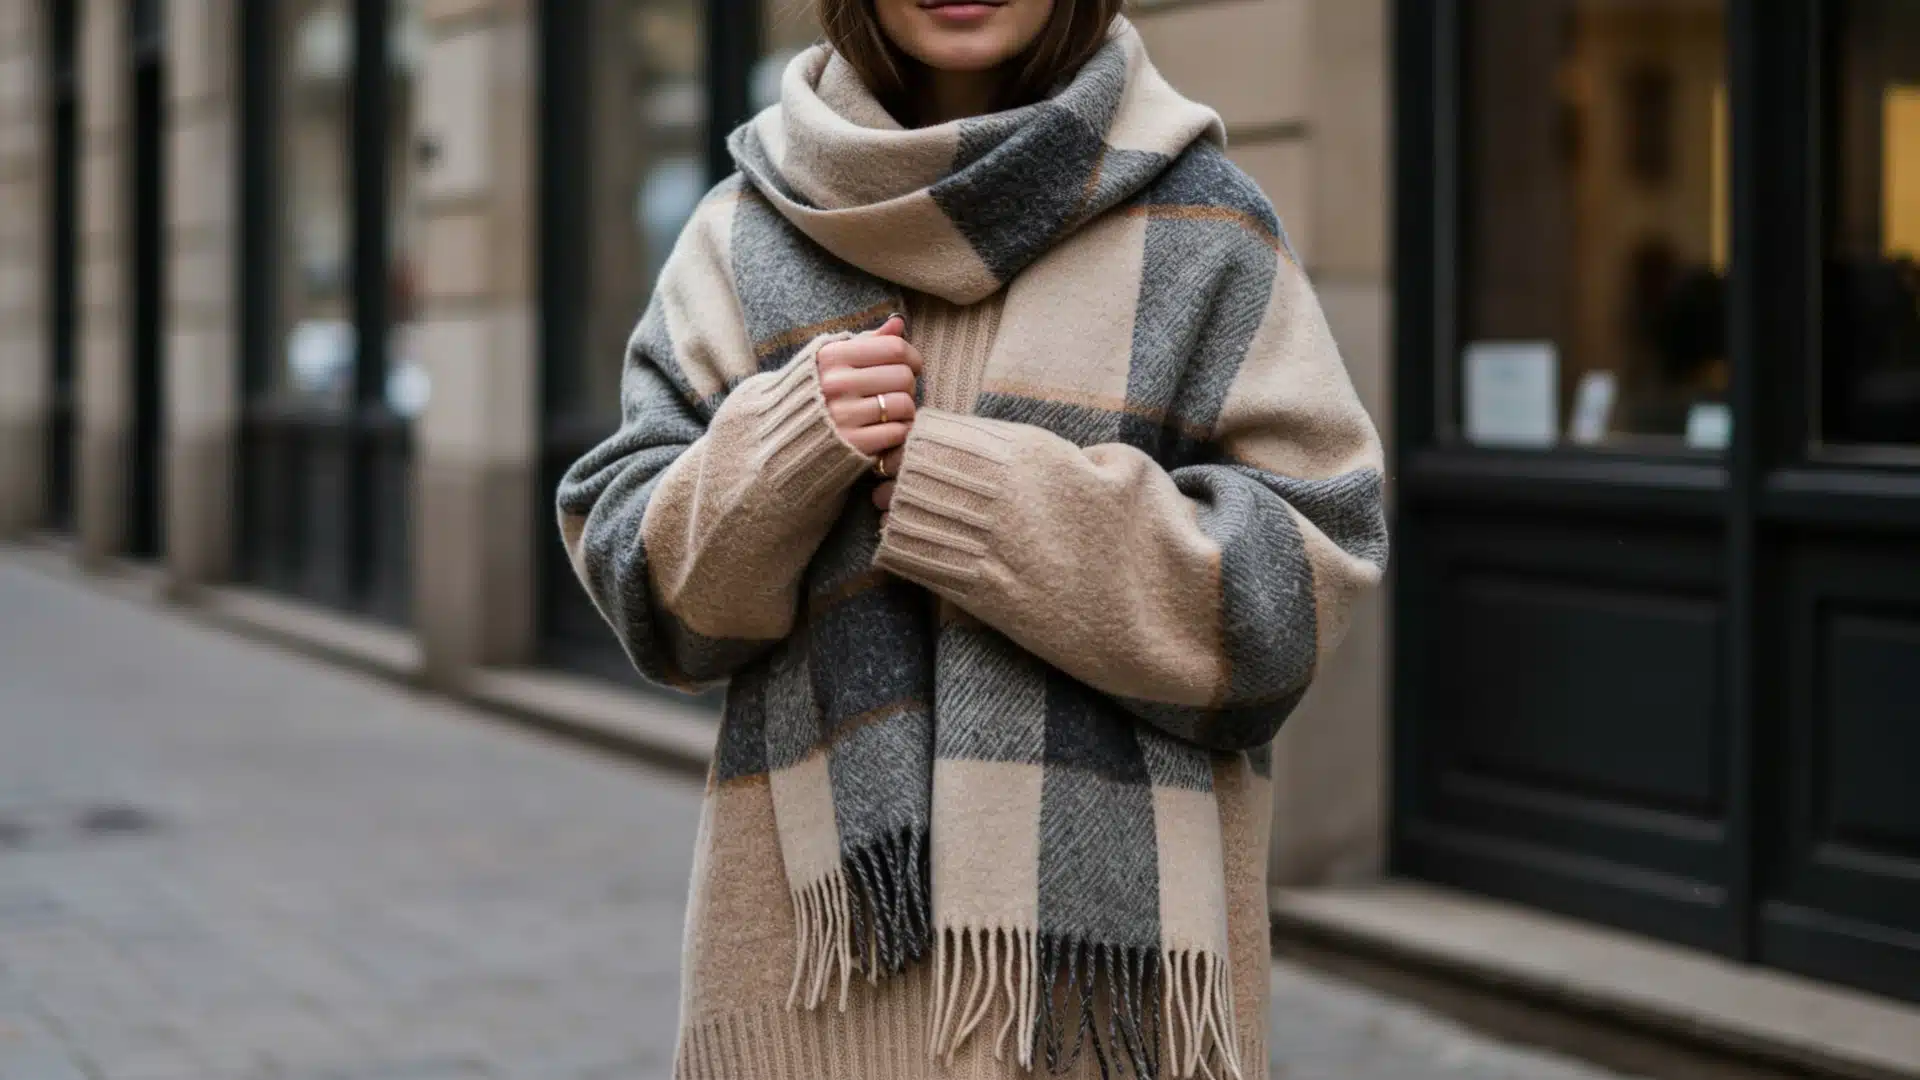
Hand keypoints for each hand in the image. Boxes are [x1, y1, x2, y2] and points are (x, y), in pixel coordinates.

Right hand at [817, 315, 916, 507]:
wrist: (782, 436)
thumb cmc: (817, 391)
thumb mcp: (833, 359)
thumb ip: (867, 341)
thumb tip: (898, 322)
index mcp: (832, 356)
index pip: (894, 348)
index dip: (912, 357)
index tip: (911, 365)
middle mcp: (835, 384)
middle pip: (903, 376)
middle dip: (908, 384)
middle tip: (896, 392)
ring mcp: (843, 416)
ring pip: (903, 404)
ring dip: (906, 409)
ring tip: (891, 411)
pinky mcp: (852, 444)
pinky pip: (898, 432)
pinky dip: (899, 431)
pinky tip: (886, 429)